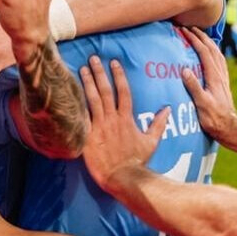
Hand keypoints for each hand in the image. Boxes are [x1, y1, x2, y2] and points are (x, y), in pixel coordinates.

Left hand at [80, 55, 167, 188]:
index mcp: (127, 119)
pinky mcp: (88, 137)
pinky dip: (76, 105)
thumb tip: (167, 110)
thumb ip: (158, 124)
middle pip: (105, 91)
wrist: (123, 177)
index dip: (118, 75)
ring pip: (92, 100)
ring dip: (87, 83)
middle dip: (99, 73)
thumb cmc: (137, 161)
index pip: (123, 91)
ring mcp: (99, 127)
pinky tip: (69, 95)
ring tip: (82, 69)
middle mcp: (112, 119)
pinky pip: (81, 118)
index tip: (113, 62)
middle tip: (93, 58)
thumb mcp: (151, 142)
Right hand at [180, 27, 236, 141]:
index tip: (184, 30)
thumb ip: (194, 87)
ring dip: (208, 42)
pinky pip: (219, 61)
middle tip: (189, 27)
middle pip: (212, 49)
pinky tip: (210, 53)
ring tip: (199, 35)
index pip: (204, 52)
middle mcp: (220, 75)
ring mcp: (223, 78)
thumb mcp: (201, 104)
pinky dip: (213, 52)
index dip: (194, 40)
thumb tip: (185, 70)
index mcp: (214, 77)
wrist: (229, 128)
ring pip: (217, 53)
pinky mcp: (223, 83)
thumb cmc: (213, 119)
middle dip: (201, 36)